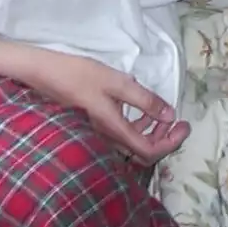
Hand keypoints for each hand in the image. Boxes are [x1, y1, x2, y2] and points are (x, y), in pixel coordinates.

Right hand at [21, 50, 190, 163]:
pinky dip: (137, 125)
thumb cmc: (79, 75)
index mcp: (113, 129)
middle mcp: (106, 139)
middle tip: (177, 119)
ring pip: (132, 144)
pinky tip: (139, 108)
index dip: (171, 142)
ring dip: (151, 131)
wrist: (42, 74)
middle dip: (165, 137)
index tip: (185, 124)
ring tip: (161, 111)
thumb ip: (144, 100)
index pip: (149, 151)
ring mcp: (98, 135)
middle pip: (143, 152)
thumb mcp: (117, 82)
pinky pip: (121, 135)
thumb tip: (169, 115)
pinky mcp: (94, 127)